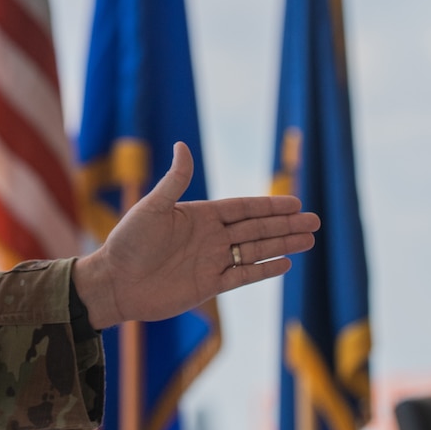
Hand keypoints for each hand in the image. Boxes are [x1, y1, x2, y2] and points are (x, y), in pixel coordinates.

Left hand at [72, 142, 318, 330]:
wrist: (114, 283)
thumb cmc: (128, 242)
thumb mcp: (152, 207)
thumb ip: (175, 180)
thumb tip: (182, 144)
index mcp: (200, 215)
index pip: (244, 208)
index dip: (270, 206)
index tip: (296, 202)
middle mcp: (210, 237)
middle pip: (257, 229)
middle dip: (286, 225)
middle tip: (315, 221)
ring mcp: (212, 261)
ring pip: (256, 251)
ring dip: (283, 245)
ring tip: (309, 239)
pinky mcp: (209, 285)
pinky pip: (243, 275)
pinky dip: (265, 270)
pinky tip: (286, 263)